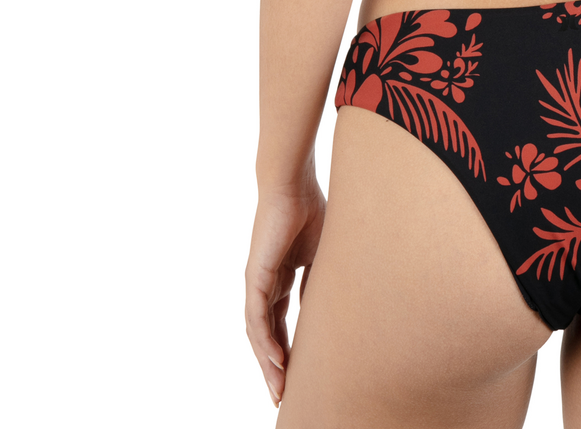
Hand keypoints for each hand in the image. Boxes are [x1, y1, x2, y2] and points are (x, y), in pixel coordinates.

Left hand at [245, 182, 326, 407]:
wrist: (294, 184)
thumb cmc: (311, 210)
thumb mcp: (322, 255)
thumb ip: (318, 281)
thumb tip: (325, 311)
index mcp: (280, 278)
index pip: (280, 323)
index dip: (288, 349)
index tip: (298, 375)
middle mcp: (264, 284)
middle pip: (266, 335)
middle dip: (274, 366)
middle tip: (281, 395)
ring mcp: (257, 281)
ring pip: (258, 332)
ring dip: (267, 362)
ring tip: (278, 388)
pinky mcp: (255, 276)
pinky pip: (257, 317)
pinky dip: (265, 341)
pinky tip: (276, 360)